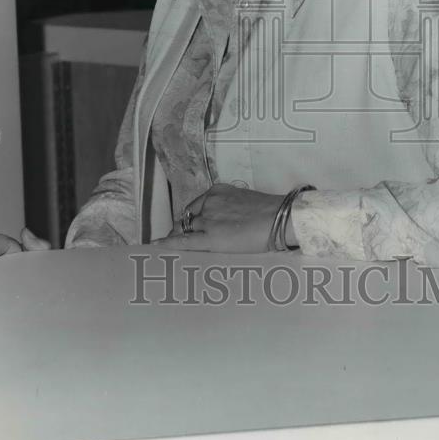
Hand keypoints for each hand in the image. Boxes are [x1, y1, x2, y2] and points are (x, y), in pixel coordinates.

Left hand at [152, 183, 285, 253]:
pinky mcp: (211, 238)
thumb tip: (228, 220)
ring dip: (180, 238)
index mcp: (218, 191)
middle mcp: (209, 203)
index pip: (196, 206)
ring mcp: (209, 220)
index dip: (191, 219)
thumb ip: (230, 207)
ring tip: (173, 248)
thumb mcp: (245, 200)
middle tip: (180, 240)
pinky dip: (169, 243)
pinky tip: (157, 246)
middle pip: (188, 219)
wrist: (281, 218)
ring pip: (185, 229)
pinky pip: (185, 241)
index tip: (188, 226)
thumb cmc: (270, 211)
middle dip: (183, 229)